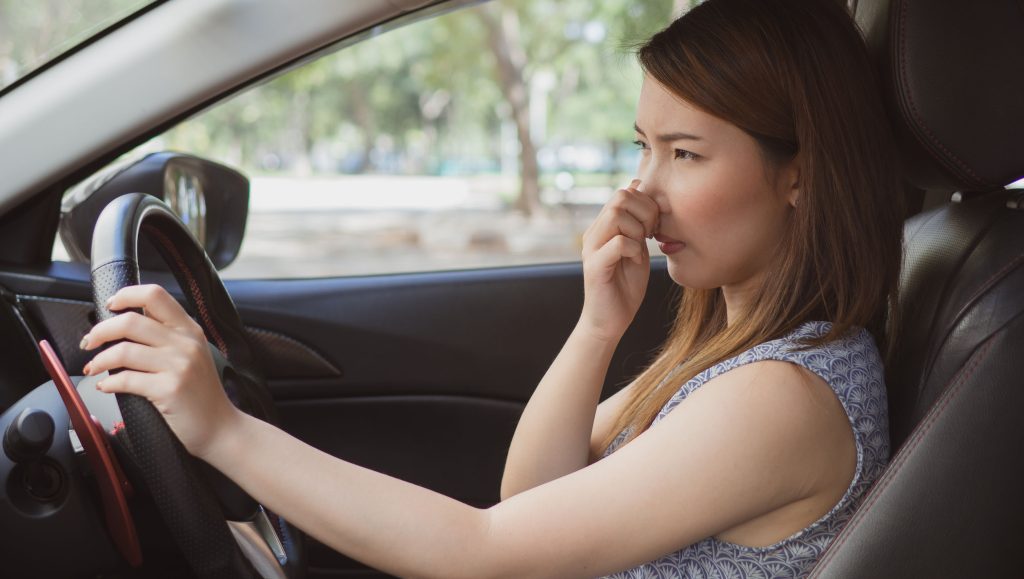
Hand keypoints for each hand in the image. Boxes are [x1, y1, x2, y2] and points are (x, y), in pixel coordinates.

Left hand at [81, 284, 241, 460]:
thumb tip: (125, 326)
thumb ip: (167, 338)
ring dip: (99, 360)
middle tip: (90, 342)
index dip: (126, 296)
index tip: (110, 306)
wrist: (221, 428)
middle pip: (130, 321)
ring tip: (92, 368)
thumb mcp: (192, 356)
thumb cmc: (201, 395)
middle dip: (101, 330)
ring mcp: (179, 366)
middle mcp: (186, 343)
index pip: (155, 295)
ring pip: (123, 351)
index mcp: (190, 330)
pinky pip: (126, 380)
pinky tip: (105, 387)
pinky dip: (107, 383)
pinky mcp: (169, 389)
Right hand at [579, 179, 661, 341]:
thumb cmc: (625, 286)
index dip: (646, 205)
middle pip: (620, 198)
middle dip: (645, 213)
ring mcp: (591, 248)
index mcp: (603, 227)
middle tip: (651, 235)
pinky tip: (637, 261)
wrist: (610, 322)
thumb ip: (638, 222)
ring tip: (643, 247)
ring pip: (616, 215)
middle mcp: (593, 233)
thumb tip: (637, 186)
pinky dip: (634, 249)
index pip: (624, 193)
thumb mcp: (637, 247)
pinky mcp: (594, 266)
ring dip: (638, 230)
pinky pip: (618, 242)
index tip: (654, 227)